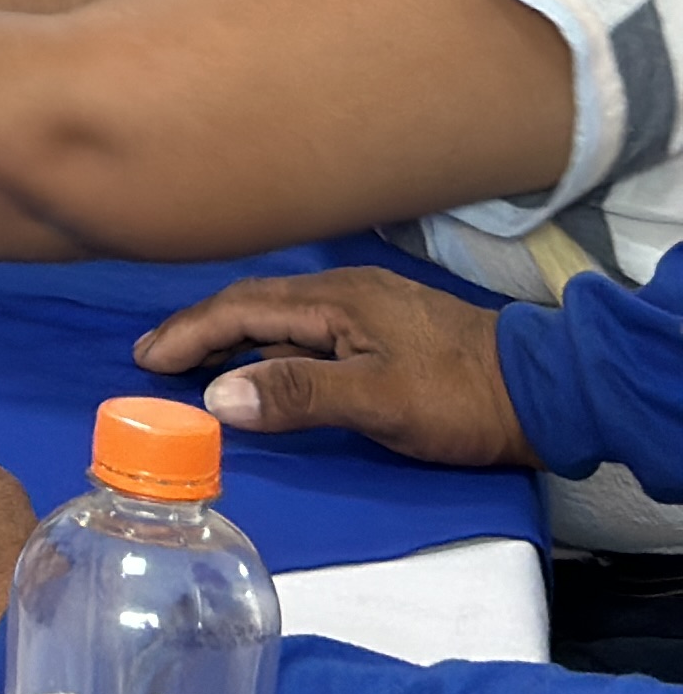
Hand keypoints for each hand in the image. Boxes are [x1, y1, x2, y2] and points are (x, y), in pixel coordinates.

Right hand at [134, 266, 531, 467]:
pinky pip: (303, 328)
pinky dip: (267, 344)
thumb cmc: (460, 397)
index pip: (240, 309)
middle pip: (253, 304)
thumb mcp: (379, 402)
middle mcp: (343, 291)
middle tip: (156, 359)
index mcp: (335, 299)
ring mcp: (366, 308)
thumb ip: (299, 394)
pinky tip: (264, 364)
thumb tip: (218, 397)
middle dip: (200, 329)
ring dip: (232, 335)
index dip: (189, 333)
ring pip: (278, 315)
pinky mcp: (384, 329)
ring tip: (195, 361)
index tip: (146, 359)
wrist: (547, 392)